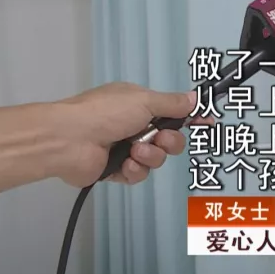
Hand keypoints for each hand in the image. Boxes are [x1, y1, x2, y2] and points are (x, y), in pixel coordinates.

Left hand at [52, 82, 210, 186]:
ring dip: (150, 156)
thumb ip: (173, 103)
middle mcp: (132, 126)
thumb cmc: (103, 113)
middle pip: (169, 139)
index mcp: (138, 105)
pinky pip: (139, 175)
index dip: (191, 118)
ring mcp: (124, 149)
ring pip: (156, 159)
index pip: (172, 112)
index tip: (207, 122)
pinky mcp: (115, 170)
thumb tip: (196, 98)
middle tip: (160, 140)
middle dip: (170, 142)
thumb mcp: (144, 100)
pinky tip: (124, 165)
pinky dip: (134, 170)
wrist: (67, 140)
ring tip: (134, 152)